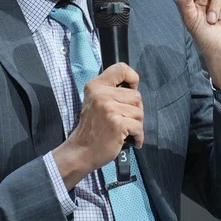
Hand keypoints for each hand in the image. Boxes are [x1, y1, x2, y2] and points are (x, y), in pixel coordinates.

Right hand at [52, 62, 142, 189]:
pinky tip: (130, 139)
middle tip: (124, 119)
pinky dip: (138, 136)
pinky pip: (139, 127)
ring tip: (123, 129)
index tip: (132, 87)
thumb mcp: (94, 102)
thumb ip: (110, 91)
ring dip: (136, 124)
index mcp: (96, 86)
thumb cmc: (91, 129)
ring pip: (140, 112)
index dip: (132, 77)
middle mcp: (101, 94)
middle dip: (135, 110)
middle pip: (136, 95)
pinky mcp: (117, 123)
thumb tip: (133, 86)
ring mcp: (109, 109)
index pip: (121, 69)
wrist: (81, 151)